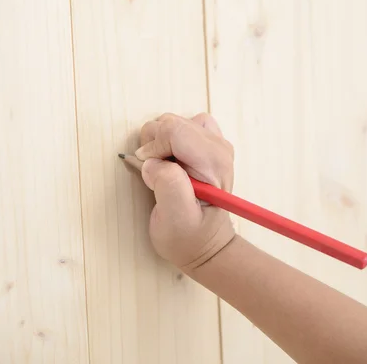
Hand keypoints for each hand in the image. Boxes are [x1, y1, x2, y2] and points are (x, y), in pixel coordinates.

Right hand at [136, 113, 234, 272]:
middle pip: (171, 122)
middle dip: (154, 145)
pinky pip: (179, 125)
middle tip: (155, 174)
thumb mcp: (175, 218)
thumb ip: (167, 185)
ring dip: (159, 142)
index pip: (175, 130)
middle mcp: (218, 146)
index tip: (148, 171)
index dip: (153, 147)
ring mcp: (214, 142)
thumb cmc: (189, 236)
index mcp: (214, 162)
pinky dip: (166, 139)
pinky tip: (169, 161)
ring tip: (162, 169)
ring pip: (172, 121)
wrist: (204, 244)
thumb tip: (152, 161)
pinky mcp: (206, 142)